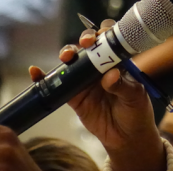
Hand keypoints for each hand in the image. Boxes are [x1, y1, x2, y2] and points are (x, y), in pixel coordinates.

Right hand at [29, 19, 165, 170]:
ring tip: (66, 57)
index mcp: (118, 62)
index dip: (105, 32)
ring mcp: (86, 79)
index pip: (111, 40)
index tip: (102, 35)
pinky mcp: (74, 95)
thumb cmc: (136, 113)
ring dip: (67, 53)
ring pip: (73, 60)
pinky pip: (58, 84)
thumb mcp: (134, 97)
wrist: (126, 138)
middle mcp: (101, 66)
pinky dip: (44, 77)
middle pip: (89, 45)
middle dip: (85, 38)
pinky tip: (36, 72)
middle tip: (86, 43)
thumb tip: (110, 75)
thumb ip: (122, 85)